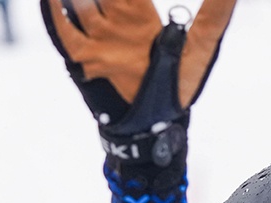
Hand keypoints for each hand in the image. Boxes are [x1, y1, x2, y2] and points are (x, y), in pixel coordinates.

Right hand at [41, 0, 236, 165]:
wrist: (159, 122)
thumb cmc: (181, 82)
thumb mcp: (203, 44)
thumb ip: (216, 13)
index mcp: (139, 10)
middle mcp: (116, 19)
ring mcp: (99, 37)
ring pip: (80, 3)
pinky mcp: (87, 59)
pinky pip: (65, 33)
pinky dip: (55, 15)